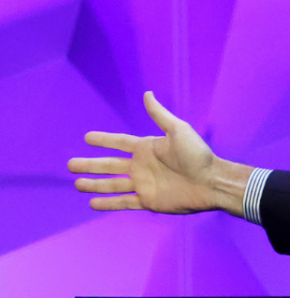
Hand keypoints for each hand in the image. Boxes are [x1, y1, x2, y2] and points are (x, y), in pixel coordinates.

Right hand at [68, 92, 251, 215]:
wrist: (211, 182)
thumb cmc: (198, 155)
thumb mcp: (179, 130)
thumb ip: (159, 115)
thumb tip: (147, 93)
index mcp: (148, 148)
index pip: (119, 143)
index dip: (103, 140)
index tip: (86, 138)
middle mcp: (142, 166)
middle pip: (110, 165)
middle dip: (91, 165)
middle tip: (70, 164)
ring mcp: (144, 184)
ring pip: (112, 184)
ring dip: (95, 184)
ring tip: (77, 183)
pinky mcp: (148, 201)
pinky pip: (124, 202)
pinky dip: (108, 203)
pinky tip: (92, 203)